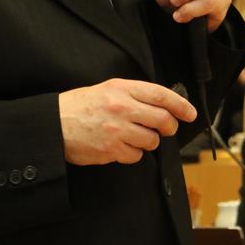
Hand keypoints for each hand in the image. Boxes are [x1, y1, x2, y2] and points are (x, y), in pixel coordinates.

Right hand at [59, 78, 196, 164]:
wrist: (54, 124)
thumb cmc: (81, 106)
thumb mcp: (107, 89)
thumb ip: (133, 94)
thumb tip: (162, 104)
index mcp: (121, 89)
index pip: (161, 95)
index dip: (180, 105)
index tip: (189, 113)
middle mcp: (121, 108)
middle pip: (162, 119)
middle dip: (170, 127)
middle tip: (167, 129)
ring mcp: (116, 130)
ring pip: (151, 140)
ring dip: (149, 141)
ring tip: (136, 136)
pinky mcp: (110, 150)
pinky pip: (136, 156)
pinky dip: (134, 153)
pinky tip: (122, 146)